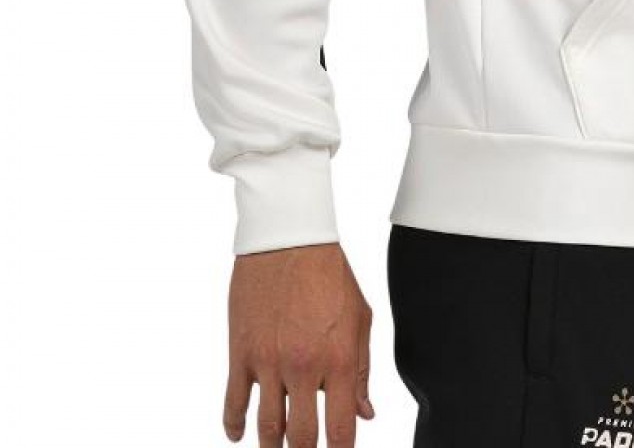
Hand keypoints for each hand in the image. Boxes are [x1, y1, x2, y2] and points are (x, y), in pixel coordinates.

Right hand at [223, 242, 375, 446]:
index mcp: (340, 359)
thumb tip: (365, 414)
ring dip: (272, 447)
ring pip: (267, 428)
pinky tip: (239, 436)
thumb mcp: (359, 319)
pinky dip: (235, 426)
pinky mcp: (242, 353)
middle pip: (302, 438)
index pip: (341, 428)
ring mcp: (269, 362)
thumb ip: (362, 370)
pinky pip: (234, 403)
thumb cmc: (330, 276)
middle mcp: (305, 367)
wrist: (290, 240)